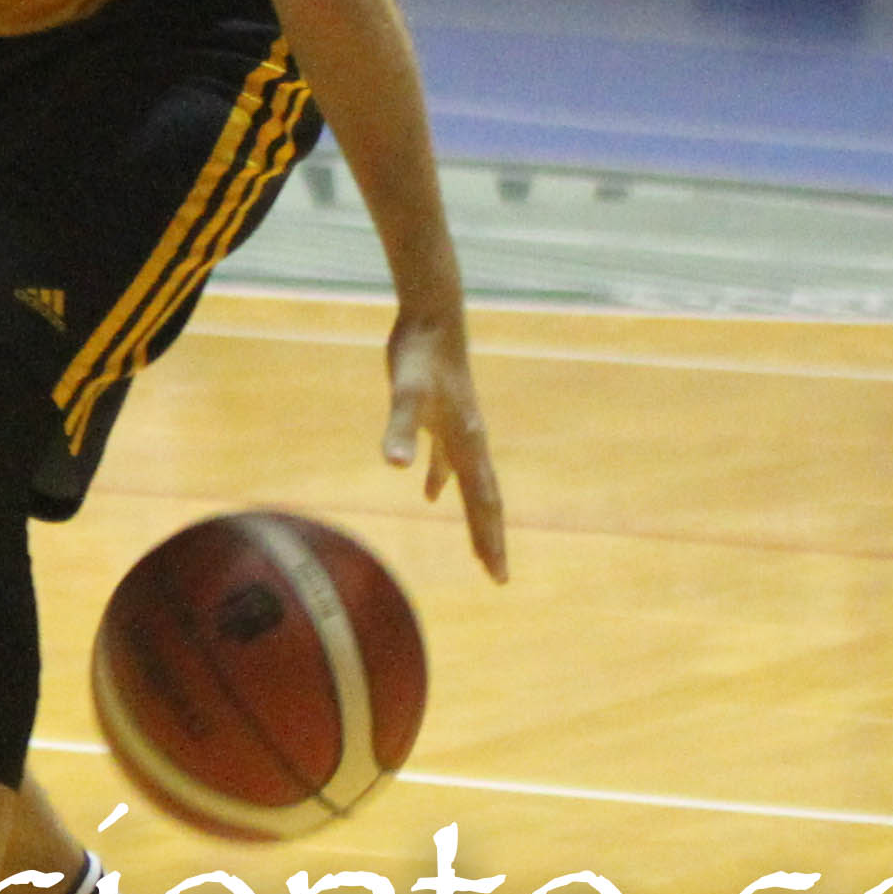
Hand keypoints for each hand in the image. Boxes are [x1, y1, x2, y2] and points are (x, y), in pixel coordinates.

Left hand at [386, 300, 508, 581]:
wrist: (430, 317)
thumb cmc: (419, 354)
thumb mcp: (405, 393)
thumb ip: (401, 429)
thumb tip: (395, 466)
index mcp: (467, 444)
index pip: (482, 503)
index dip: (488, 539)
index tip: (498, 575)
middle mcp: (470, 441)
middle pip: (484, 500)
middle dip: (489, 539)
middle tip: (497, 576)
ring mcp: (457, 429)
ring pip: (469, 483)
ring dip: (472, 515)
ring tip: (476, 547)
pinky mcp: (439, 416)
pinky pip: (444, 458)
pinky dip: (439, 478)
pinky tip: (428, 493)